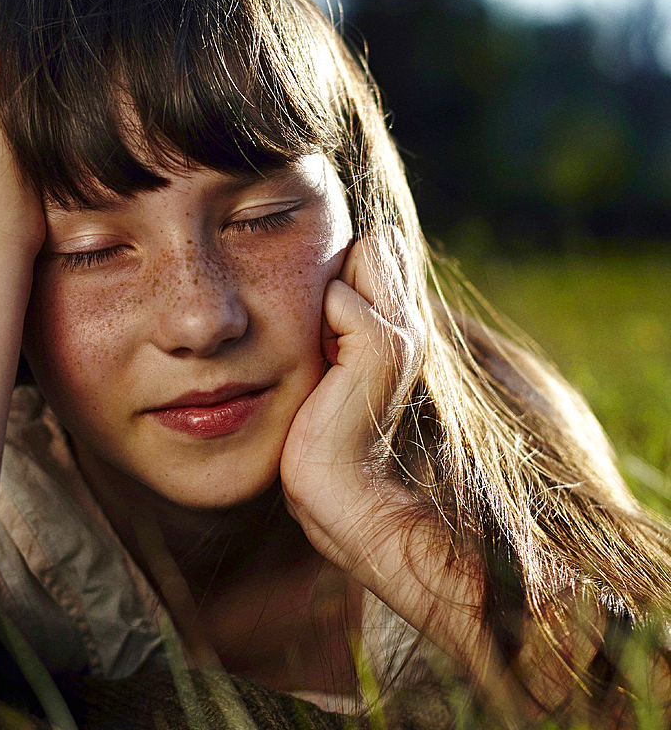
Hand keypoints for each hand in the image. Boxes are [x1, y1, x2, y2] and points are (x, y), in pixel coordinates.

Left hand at [280, 230, 424, 581]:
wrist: (337, 487)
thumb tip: (323, 282)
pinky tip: (320, 365)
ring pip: (362, 255)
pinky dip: (318, 320)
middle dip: (338, 271)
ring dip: (326, 294)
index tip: (325, 319)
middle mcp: (411, 322)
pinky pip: (341, 295)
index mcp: (400, 324)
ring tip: (321, 350)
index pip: (382, 247)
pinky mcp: (382, 347)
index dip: (346, 268)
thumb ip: (337, 320)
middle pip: (375, 243)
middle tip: (322, 334)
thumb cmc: (321, 429)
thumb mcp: (331, 364)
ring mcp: (401, 332)